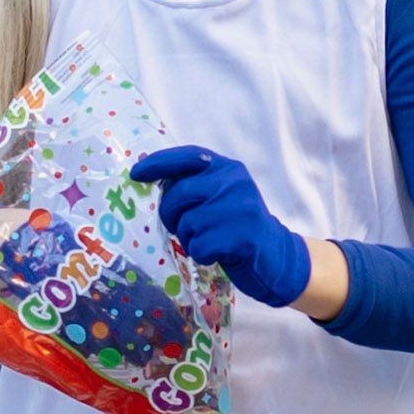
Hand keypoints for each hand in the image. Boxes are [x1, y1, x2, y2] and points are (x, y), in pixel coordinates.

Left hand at [127, 142, 318, 314]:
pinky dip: (202, 255)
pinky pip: (200, 246)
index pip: (187, 157)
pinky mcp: (243, 236)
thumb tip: (152, 181)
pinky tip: (218, 254)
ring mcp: (240, 207)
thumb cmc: (239, 227)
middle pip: (178, 194)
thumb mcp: (222, 196)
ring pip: (187, 223)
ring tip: (209, 242)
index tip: (136, 174)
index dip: (159, 163)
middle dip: (171, 215)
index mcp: (228, 168)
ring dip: (190, 239)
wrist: (277, 256)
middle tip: (182, 228)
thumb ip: (197, 186)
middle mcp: (234, 182)